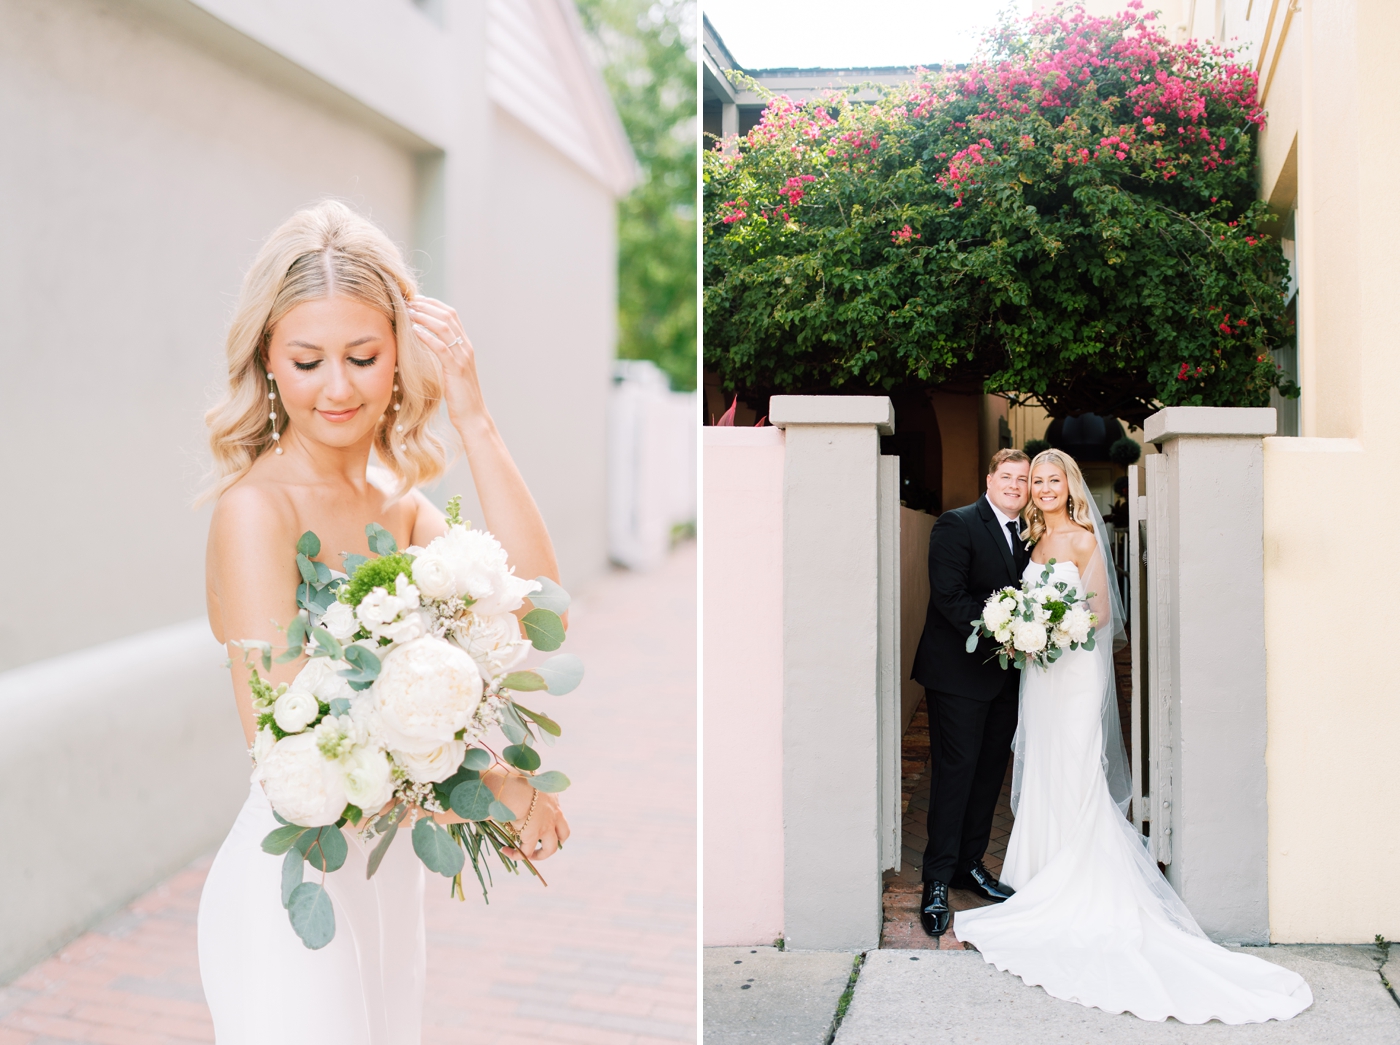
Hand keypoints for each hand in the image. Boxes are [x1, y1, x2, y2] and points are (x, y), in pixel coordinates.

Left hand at [406, 297, 487, 436]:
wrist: (472, 416)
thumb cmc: (459, 396)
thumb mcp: (451, 371)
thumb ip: (442, 355)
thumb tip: (424, 345)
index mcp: (465, 346)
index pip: (451, 315)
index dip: (433, 304)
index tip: (414, 300)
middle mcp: (466, 347)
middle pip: (448, 316)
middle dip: (427, 305)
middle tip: (408, 301)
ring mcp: (463, 357)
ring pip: (445, 328)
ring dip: (425, 317)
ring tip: (408, 312)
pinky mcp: (456, 369)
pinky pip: (441, 348)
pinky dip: (427, 337)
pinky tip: (414, 332)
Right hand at [495, 771, 569, 861]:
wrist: (515, 786)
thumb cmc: (515, 777)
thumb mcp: (523, 774)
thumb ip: (519, 777)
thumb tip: (508, 770)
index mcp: (552, 797)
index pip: (557, 811)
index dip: (551, 819)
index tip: (537, 820)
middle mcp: (554, 813)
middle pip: (564, 832)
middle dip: (557, 840)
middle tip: (543, 844)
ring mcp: (545, 826)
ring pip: (550, 848)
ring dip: (540, 854)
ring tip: (527, 856)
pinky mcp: (532, 836)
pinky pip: (526, 852)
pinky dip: (516, 854)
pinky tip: (505, 850)